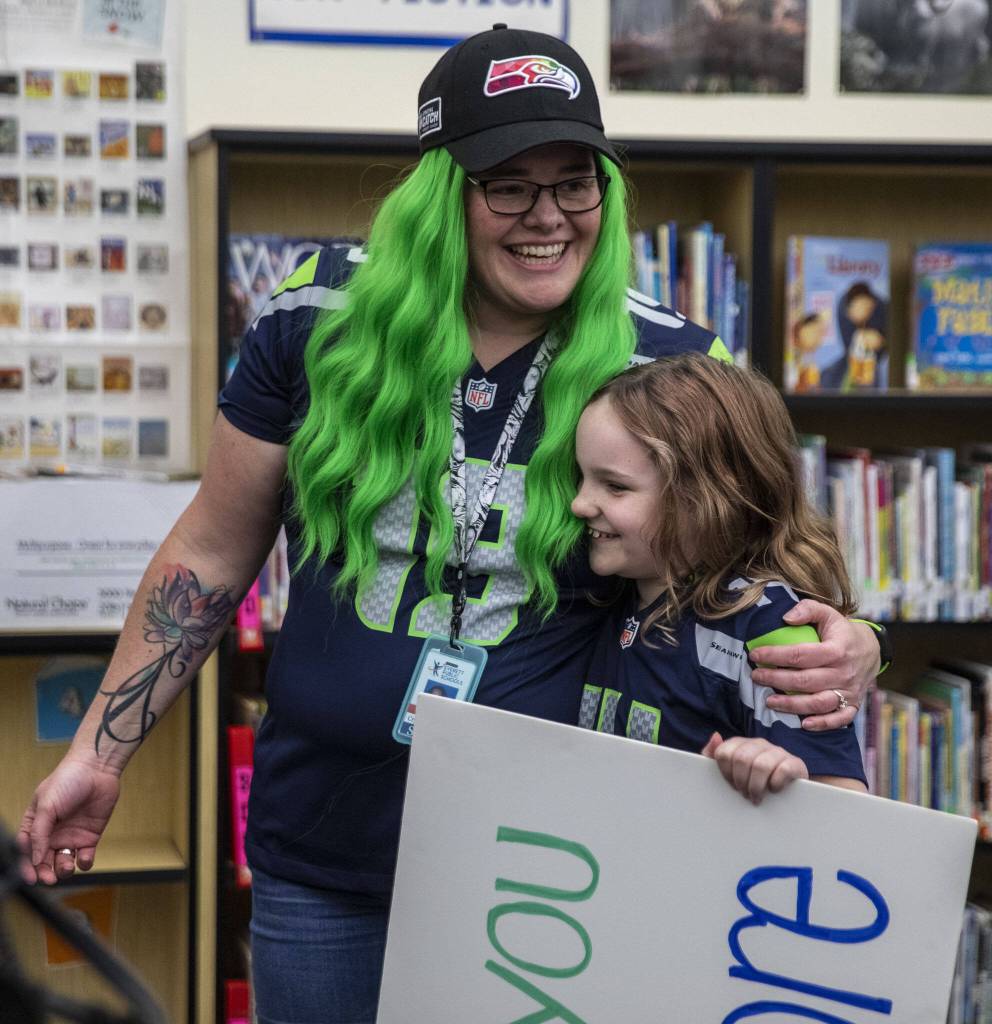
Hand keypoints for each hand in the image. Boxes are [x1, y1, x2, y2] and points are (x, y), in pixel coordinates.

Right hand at [17, 757, 120, 884]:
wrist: (98, 769)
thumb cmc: (68, 781)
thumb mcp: (46, 806)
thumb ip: (38, 833)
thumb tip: (35, 859)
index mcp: (36, 825)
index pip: (27, 851)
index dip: (27, 867)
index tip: (32, 878)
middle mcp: (52, 833)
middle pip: (44, 862)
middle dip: (45, 873)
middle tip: (49, 879)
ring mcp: (71, 836)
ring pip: (64, 863)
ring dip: (64, 869)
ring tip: (67, 866)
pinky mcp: (90, 836)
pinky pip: (85, 857)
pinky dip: (85, 862)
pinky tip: (84, 858)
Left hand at [702, 732, 807, 804]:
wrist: (788, 793)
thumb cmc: (753, 781)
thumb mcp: (731, 770)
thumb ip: (714, 754)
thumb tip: (716, 736)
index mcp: (742, 744)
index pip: (724, 752)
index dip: (725, 773)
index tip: (732, 785)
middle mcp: (759, 744)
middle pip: (741, 759)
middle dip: (741, 781)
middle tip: (745, 794)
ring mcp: (778, 752)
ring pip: (761, 765)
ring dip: (756, 787)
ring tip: (756, 798)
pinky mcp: (795, 763)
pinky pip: (783, 770)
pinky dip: (776, 784)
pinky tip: (774, 790)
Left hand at [748, 601, 878, 730]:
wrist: (871, 650)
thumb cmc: (841, 632)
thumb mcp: (828, 613)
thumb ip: (808, 609)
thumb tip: (786, 618)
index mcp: (837, 650)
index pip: (801, 655)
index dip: (775, 655)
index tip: (755, 655)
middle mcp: (843, 672)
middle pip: (805, 681)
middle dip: (776, 680)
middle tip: (756, 677)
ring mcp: (849, 691)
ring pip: (818, 703)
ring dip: (792, 705)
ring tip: (769, 701)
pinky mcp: (853, 704)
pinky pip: (839, 719)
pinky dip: (823, 724)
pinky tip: (803, 724)